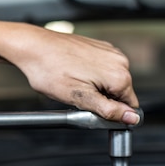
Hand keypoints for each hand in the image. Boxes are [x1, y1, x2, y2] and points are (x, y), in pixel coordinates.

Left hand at [0, 19, 139, 124]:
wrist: (33, 47)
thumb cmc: (50, 70)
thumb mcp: (80, 98)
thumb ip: (109, 110)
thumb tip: (131, 118)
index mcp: (119, 75)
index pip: (130, 106)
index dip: (112, 114)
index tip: (94, 111)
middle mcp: (119, 60)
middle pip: (120, 93)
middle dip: (102, 99)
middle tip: (78, 97)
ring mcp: (108, 51)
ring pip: (109, 81)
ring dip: (95, 87)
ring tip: (73, 84)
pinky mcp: (97, 47)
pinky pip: (100, 68)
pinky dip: (89, 75)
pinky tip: (73, 74)